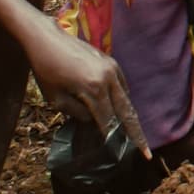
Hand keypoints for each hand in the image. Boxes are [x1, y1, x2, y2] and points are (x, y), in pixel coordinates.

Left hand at [34, 30, 144, 157]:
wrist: (46, 38)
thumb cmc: (45, 70)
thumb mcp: (55, 99)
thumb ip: (77, 113)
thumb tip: (93, 120)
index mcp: (93, 89)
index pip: (108, 121)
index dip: (114, 140)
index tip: (122, 155)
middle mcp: (108, 78)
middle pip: (127, 112)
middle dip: (136, 134)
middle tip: (147, 153)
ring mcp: (112, 68)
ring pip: (126, 99)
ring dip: (130, 118)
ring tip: (136, 136)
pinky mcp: (111, 62)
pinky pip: (122, 86)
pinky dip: (123, 99)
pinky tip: (121, 110)